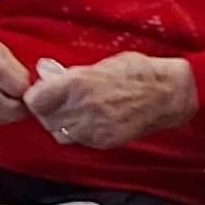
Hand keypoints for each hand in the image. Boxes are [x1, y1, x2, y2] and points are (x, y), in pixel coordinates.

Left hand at [24, 51, 199, 149]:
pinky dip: (77, 132)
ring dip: (59, 124)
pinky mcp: (105, 141)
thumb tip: (44, 70)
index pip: (35, 100)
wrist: (170, 93)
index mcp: (79, 84)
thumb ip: (68, 72)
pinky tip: (87, 120)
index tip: (40, 92)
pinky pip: (79, 141)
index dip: (35, 97)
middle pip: (44, 118)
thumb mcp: (100, 63)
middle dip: (46, 110)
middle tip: (55, 102)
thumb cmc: (137, 72)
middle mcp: (83, 108)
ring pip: (59, 133)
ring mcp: (94, 127)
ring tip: (71, 111)